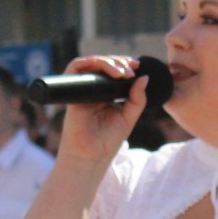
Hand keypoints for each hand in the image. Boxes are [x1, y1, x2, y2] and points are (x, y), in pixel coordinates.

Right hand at [54, 55, 149, 171]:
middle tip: (131, 69)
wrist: (91, 156)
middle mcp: (93, 90)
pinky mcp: (73, 93)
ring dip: (106, 62)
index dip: (124, 64)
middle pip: (103, 65)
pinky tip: (102, 66)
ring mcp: (82, 90)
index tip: (138, 66)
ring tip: (121, 71)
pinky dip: (86, 62)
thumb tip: (144, 77)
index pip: (113, 71)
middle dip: (118, 61)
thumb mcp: (129, 117)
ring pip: (90, 63)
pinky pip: (74, 69)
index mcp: (106, 95)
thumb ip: (137, 98)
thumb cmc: (108, 141)